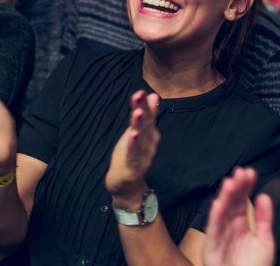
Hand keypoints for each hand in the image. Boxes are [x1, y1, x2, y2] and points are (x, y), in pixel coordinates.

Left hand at [105, 90, 159, 207]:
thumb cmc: (131, 156)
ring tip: (137, 112)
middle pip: (145, 125)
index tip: (143, 91)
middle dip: (143, 110)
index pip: (148, 116)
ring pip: (141, 138)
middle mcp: (149, 144)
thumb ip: (144, 115)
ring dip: (139, 125)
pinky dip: (133, 145)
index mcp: (149, 134)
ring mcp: (142, 156)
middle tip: (140, 95)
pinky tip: (133, 136)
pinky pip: (134, 155)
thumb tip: (152, 95)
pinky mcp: (133, 168)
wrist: (127, 187)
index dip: (145, 105)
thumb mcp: (136, 132)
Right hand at [204, 167, 274, 265]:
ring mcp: (220, 233)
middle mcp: (229, 224)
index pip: (242, 199)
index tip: (250, 172)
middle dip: (236, 186)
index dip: (245, 185)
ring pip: (221, 211)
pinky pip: (213, 229)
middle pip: (231, 201)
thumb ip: (265, 218)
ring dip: (225, 197)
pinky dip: (215, 217)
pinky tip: (218, 204)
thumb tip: (264, 195)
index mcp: (241, 222)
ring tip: (230, 183)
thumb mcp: (265, 240)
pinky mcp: (212, 245)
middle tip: (240, 172)